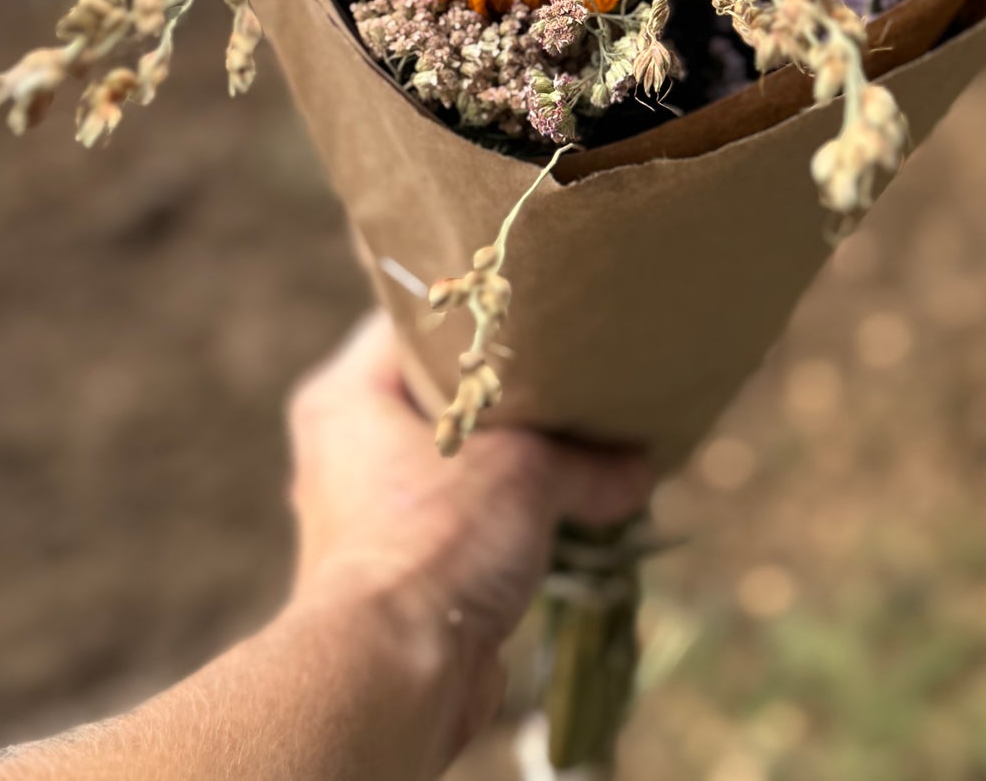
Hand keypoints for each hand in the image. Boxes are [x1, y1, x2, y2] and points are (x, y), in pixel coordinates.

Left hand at [285, 311, 651, 755]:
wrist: (397, 675)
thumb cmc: (440, 540)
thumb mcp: (527, 473)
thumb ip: (587, 460)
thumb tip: (643, 466)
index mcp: (344, 397)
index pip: (412, 322)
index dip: (478, 315)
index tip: (539, 310)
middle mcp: (343, 449)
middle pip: (437, 396)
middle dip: (507, 399)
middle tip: (570, 378)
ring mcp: (366, 514)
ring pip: (453, 465)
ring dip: (511, 467)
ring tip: (579, 448)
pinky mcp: (395, 573)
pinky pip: (459, 522)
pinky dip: (503, 520)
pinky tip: (559, 513)